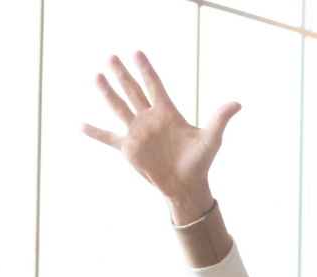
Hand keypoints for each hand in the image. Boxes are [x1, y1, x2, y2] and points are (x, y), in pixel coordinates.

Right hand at [81, 51, 239, 222]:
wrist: (187, 185)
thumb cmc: (200, 162)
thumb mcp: (212, 139)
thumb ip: (220, 119)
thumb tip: (237, 103)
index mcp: (167, 112)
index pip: (154, 84)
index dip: (146, 68)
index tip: (136, 51)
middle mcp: (149, 118)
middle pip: (133, 90)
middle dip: (122, 74)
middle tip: (111, 56)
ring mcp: (137, 132)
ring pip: (119, 107)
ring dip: (107, 93)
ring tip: (96, 76)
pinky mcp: (129, 149)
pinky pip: (108, 138)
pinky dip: (94, 132)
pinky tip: (79, 124)